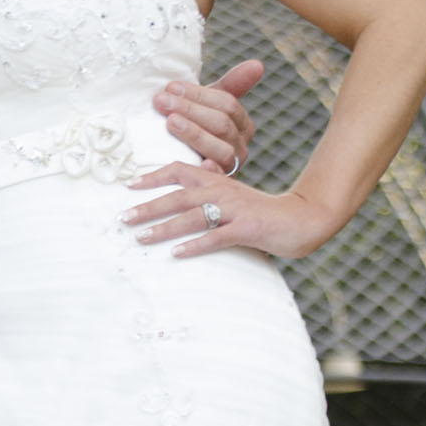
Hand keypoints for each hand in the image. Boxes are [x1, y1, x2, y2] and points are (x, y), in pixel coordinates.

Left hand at [122, 160, 332, 260]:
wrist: (301, 218)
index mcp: (217, 181)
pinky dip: (195, 245)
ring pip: (192, 217)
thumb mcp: (234, 196)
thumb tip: (191, 182)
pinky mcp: (246, 229)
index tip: (129, 185)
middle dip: (149, 206)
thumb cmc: (262, 211)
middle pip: (178, 196)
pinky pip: (216, 238)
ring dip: (164, 228)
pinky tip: (177, 254)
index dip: (153, 177)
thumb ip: (212, 189)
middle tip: (123, 218)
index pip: (179, 171)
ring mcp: (234, 210)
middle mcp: (222, 191)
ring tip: (142, 238)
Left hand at [148, 58, 261, 174]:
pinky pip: (218, 179)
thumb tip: (258, 64)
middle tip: (161, 100)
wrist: (185, 169)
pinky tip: (198, 163)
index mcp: (242, 124)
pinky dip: (210, 171)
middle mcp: (241, 146)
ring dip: (194, 134)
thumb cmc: (195, 130)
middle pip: (222, 124)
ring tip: (170, 122)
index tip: (171, 87)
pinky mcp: (218, 187)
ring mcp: (231, 168)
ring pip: (220, 149)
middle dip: (190, 110)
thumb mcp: (209, 107)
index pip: (227, 104)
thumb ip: (231, 85)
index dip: (199, 95)